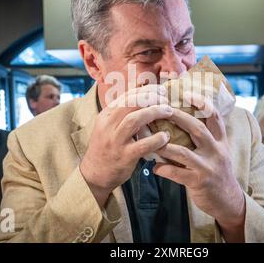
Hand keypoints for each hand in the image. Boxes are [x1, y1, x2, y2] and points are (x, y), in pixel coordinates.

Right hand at [80, 85, 171, 207]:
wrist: (94, 174)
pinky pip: (142, 145)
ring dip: (154, 112)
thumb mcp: (110, 126)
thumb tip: (143, 94)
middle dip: (151, 97)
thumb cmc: (107, 148)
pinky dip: (156, 139)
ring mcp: (115, 141)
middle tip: (166, 98)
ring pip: (133, 120)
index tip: (160, 90)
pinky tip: (166, 136)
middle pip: (130, 103)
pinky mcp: (124, 157)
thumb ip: (123, 112)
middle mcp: (108, 125)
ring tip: (169, 111)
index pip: (126, 95)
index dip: (146, 90)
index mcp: (106, 115)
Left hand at [154, 92, 244, 240]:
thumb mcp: (218, 152)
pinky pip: (177, 174)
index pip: (215, 117)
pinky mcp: (200, 182)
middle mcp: (216, 151)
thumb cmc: (217, 172)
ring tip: (150, 140)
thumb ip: (205, 138)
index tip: (186, 93)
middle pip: (197, 128)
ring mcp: (208, 167)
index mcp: (220, 141)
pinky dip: (163, 169)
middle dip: (178, 117)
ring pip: (183, 152)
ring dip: (163, 145)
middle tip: (160, 110)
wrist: (228, 200)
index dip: (202, 103)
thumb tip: (181, 120)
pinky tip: (154, 167)